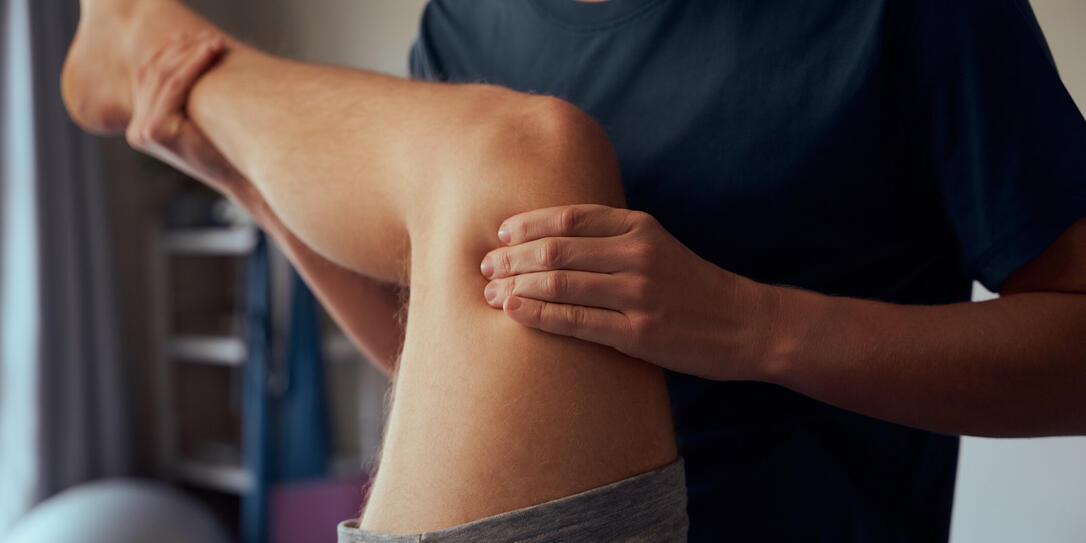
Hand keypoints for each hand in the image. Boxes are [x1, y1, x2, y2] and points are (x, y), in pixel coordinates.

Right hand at [126, 32, 241, 193]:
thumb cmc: (227, 148)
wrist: (238, 177)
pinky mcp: (155, 131)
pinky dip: (192, 67)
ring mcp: (143, 131)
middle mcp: (137, 129)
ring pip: (164, 78)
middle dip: (181, 51)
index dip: (171, 52)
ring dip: (189, 55)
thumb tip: (191, 53)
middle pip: (153, 73)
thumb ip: (184, 94)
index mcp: (143, 125)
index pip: (148, 76)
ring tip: (213, 43)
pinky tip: (209, 55)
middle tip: (209, 38)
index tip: (196, 37)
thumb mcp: (199, 117)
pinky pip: (173, 88)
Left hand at [479, 204, 780, 379]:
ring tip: (489, 292)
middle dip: (511, 257)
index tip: (501, 234)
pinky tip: (513, 312)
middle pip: (555, 249)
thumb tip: (554, 238)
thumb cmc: (693, 286)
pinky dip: (537, 315)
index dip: (527, 224)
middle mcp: (636, 254)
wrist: (746, 323)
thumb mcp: (658, 246)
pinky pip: (575, 321)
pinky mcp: (638, 333)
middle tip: (485, 266)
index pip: (569, 217)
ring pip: (559, 284)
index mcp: (639, 227)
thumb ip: (614, 238)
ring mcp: (637, 294)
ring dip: (515, 286)